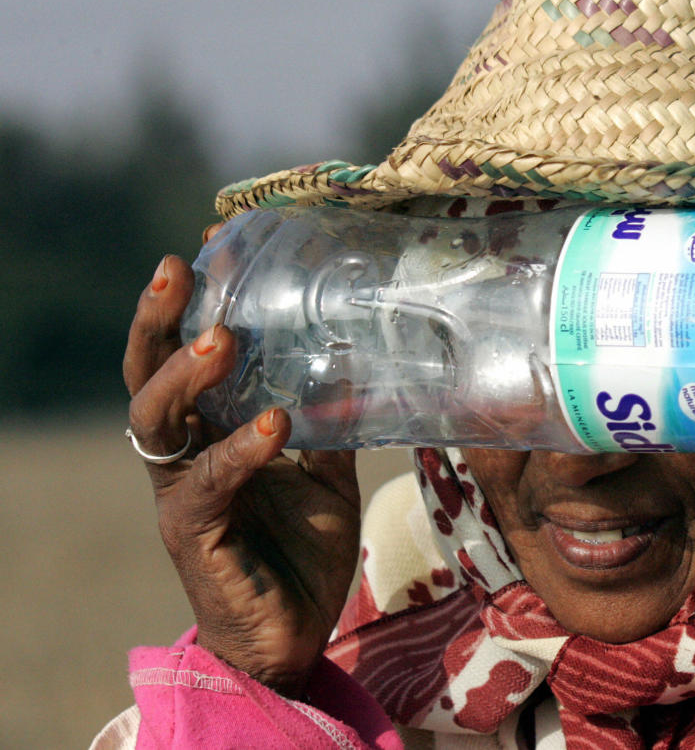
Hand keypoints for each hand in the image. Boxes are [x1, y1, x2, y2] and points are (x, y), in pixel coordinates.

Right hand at [123, 246, 360, 697]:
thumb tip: (359, 364)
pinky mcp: (194, 535)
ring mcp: (182, 494)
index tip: (207, 246)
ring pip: (155, 423)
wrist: (295, 637)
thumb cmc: (301, 553)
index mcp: (208, 434)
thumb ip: (332, 426)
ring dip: (185, 378)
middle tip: (177, 269)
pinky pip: (206, 484)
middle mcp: (183, 456)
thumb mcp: (328, 477)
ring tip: (221, 340)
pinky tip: (272, 424)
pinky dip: (239, 450)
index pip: (183, 358)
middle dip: (157, 321)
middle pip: (147, 375)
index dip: (187, 306)